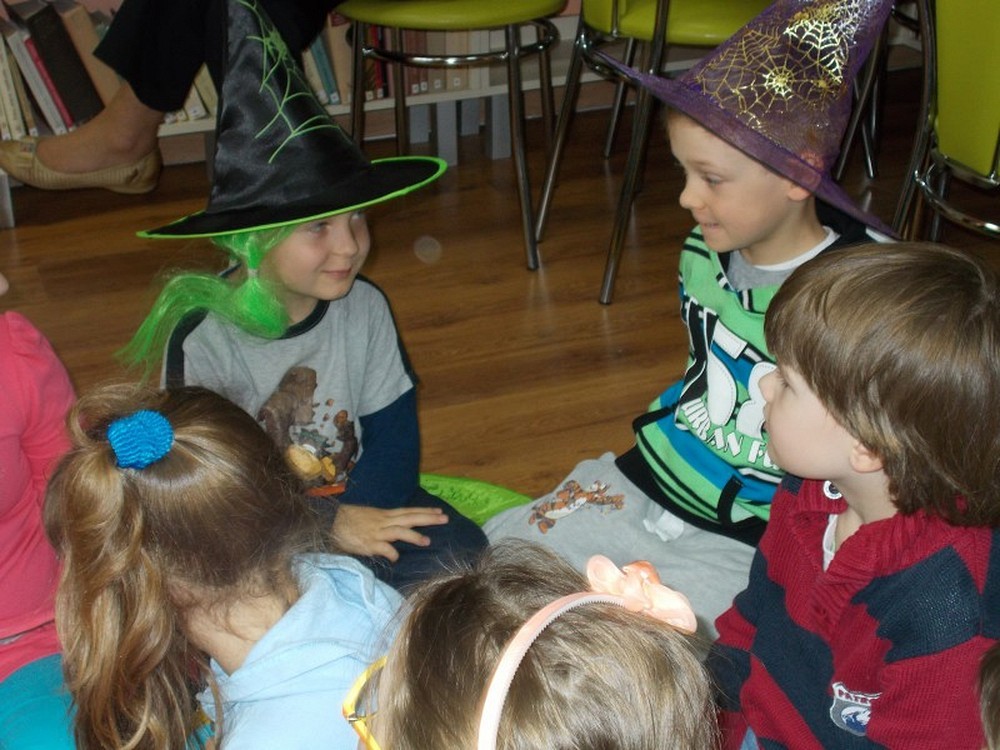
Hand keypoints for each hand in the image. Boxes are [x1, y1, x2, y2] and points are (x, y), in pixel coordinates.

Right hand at [332, 504, 448, 560]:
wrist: (331, 522)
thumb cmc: (350, 521)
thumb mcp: (371, 517)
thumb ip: (385, 522)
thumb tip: (398, 526)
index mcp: (385, 515)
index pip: (409, 511)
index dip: (424, 511)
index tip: (439, 511)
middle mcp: (384, 521)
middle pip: (410, 518)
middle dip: (428, 518)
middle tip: (445, 519)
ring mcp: (377, 532)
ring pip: (399, 531)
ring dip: (414, 536)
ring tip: (428, 541)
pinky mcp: (368, 544)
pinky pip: (383, 548)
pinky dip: (391, 553)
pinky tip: (396, 558)